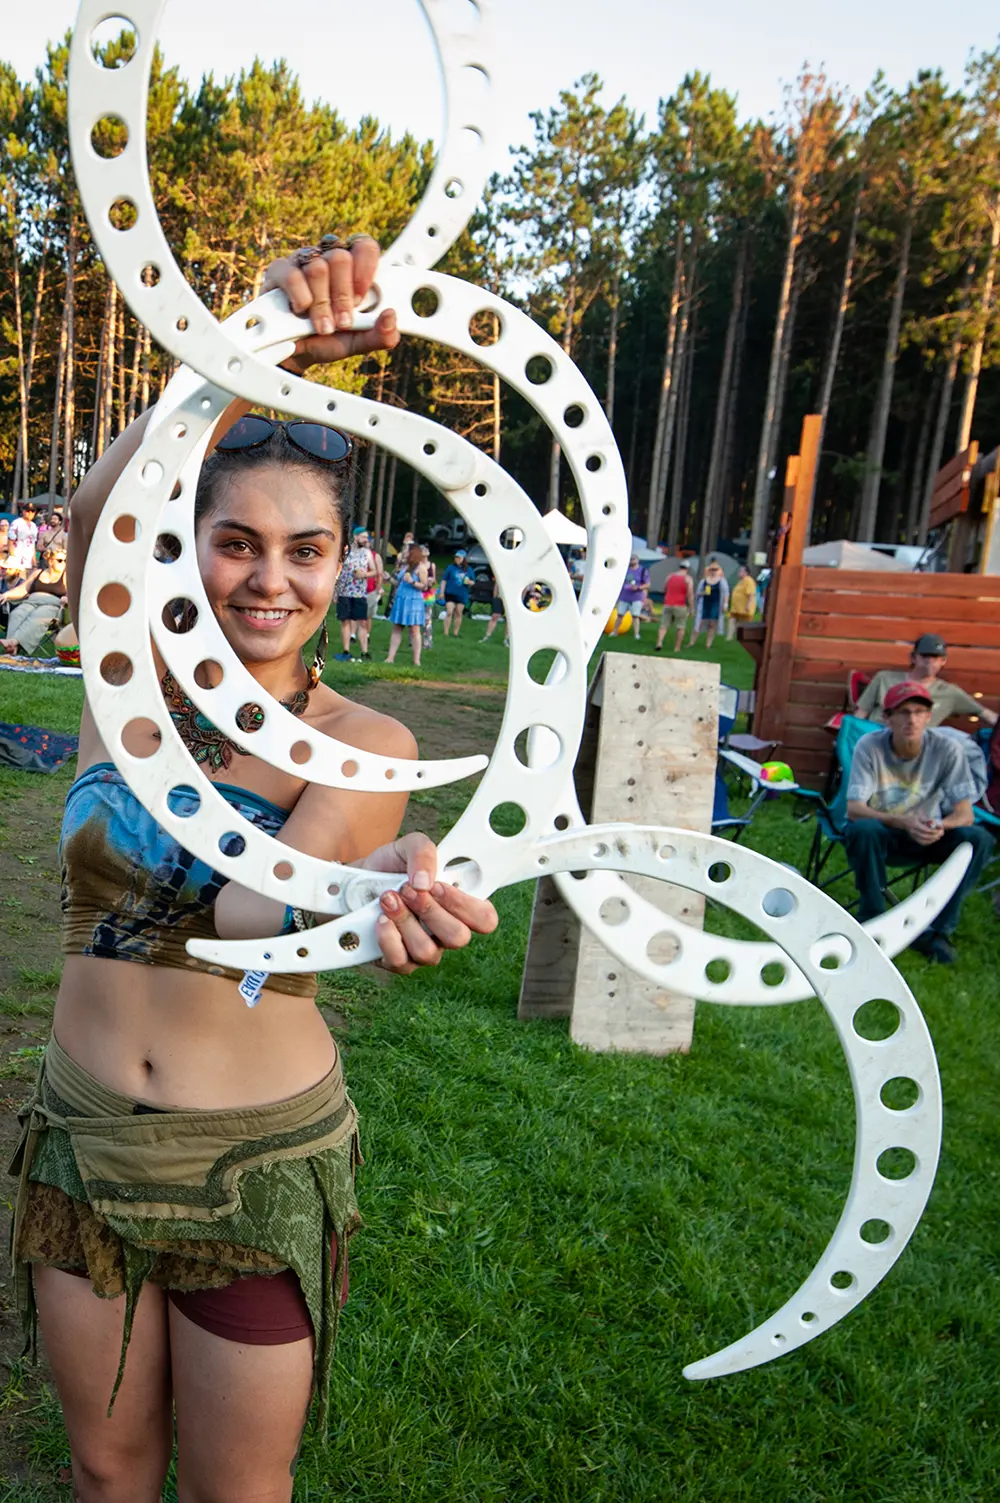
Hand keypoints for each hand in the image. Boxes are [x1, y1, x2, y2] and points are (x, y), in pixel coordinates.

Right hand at [263, 235, 398, 369]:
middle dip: (342, 296)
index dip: (366, 269)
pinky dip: (300, 298)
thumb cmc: (328, 340)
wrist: (295, 355)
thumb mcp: (358, 342)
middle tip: (342, 322)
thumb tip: (391, 316)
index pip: (364, 247)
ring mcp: (302, 262)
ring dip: (321, 305)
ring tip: (322, 326)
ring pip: (317, 268)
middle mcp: (328, 259)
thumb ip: (381, 334)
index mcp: (352, 269)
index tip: (362, 299)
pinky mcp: (278, 271)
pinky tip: (301, 312)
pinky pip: (292, 275)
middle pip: (341, 257)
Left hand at [358, 833, 498, 974]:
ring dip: (405, 920)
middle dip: (430, 910)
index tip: (439, 886)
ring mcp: (423, 950)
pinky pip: (401, 961)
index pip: (485, 919)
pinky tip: (379, 919)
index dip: (467, 906)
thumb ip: (423, 852)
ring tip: (387, 899)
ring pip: (428, 951)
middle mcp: (444, 931)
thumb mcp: (408, 846)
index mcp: (457, 905)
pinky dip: (388, 938)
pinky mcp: (397, 961)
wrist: (351, 882)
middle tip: (408, 889)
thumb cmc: (389, 866)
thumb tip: (424, 882)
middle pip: (458, 938)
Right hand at [903, 815, 942, 844]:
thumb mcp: (920, 817)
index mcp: (915, 825)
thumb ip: (928, 820)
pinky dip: (929, 842)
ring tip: (939, 837)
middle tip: (941, 834)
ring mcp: (914, 836)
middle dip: (934, 836)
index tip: (940, 829)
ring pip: (924, 841)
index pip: (926, 830)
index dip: (933, 831)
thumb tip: (936, 823)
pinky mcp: (915, 839)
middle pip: (926, 836)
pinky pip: (922, 843)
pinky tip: (933, 840)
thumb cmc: (912, 818)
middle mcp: (914, 832)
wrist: (903, 823)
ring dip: (932, 840)